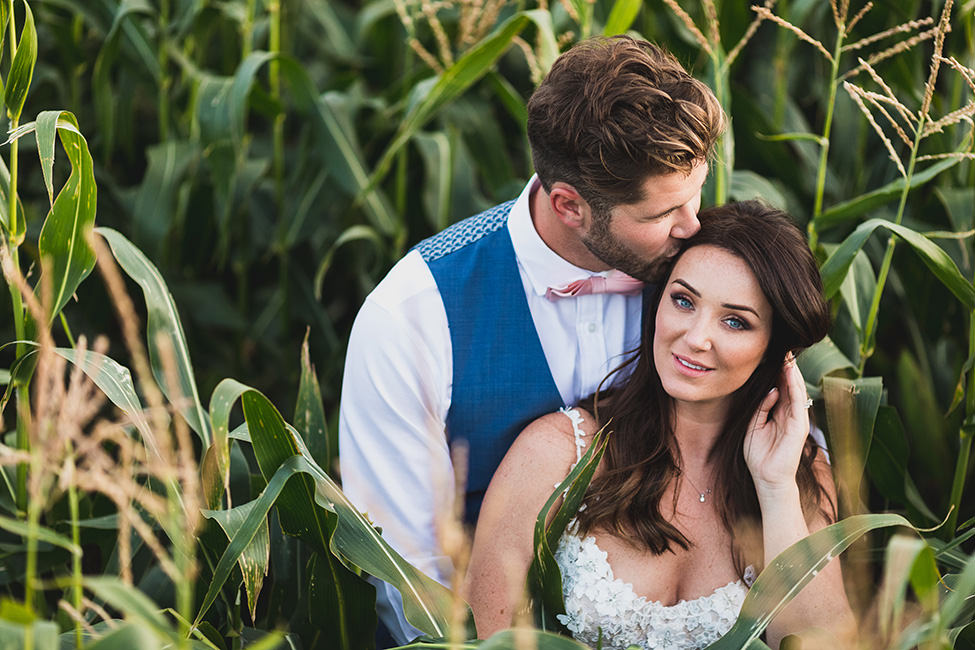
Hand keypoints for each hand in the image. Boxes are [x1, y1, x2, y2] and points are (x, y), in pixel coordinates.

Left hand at [743, 352, 809, 495]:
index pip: (780, 387)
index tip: (771, 353)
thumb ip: (761, 407)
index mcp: (779, 413)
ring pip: (795, 389)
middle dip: (786, 367)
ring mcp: (797, 419)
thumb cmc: (759, 455)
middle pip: (789, 385)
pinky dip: (794, 386)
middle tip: (782, 346)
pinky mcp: (799, 426)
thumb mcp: (753, 425)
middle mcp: (790, 413)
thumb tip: (770, 389)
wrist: (767, 478)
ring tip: (788, 354)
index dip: (776, 371)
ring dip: (792, 372)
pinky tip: (790, 373)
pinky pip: (798, 401)